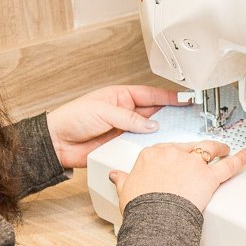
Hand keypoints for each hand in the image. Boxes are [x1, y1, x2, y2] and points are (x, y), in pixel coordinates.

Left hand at [46, 85, 187, 167]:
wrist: (56, 143)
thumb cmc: (72, 119)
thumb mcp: (103, 112)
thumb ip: (129, 118)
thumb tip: (152, 125)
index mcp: (121, 97)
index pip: (152, 95)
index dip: (170, 96)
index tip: (187, 98)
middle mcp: (126, 113)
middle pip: (155, 114)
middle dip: (172, 116)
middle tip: (189, 119)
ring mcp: (125, 131)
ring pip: (150, 132)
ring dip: (161, 135)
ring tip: (178, 136)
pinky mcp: (121, 147)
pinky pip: (140, 148)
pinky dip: (149, 149)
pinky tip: (159, 151)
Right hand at [109, 141, 245, 212]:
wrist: (155, 216)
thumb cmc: (141, 205)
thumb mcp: (126, 189)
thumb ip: (123, 179)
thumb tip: (116, 175)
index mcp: (152, 154)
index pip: (166, 148)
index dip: (174, 154)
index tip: (177, 157)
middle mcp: (173, 154)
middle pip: (188, 146)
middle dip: (196, 149)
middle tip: (203, 152)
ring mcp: (192, 164)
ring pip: (208, 150)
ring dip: (218, 148)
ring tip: (224, 149)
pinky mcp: (208, 177)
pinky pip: (228, 166)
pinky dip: (239, 159)